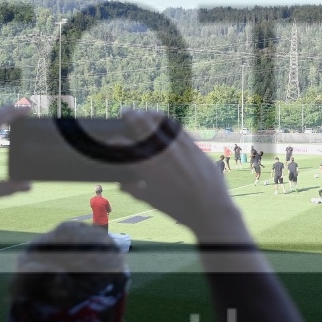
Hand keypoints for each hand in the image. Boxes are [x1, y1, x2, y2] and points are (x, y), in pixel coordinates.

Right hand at [117, 112, 237, 233]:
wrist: (210, 209)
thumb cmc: (179, 209)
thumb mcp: (152, 201)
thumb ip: (134, 191)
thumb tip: (121, 185)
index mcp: (147, 167)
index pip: (124, 147)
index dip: (114, 141)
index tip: (112, 140)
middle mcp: (162, 153)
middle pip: (142, 125)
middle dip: (131, 115)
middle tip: (125, 112)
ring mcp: (179, 147)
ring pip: (161, 122)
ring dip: (150, 115)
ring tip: (144, 113)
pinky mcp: (194, 146)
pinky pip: (178, 128)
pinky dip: (169, 122)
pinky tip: (165, 121)